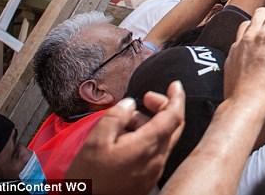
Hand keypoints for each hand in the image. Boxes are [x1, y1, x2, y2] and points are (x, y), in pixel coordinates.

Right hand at [66, 82, 185, 192]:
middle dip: (164, 107)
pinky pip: (156, 152)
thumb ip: (116, 117)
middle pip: (173, 127)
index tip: (175, 85)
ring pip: (163, 139)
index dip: (177, 97)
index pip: (174, 116)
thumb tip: (130, 104)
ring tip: (127, 121)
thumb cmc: (88, 179)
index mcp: (147, 147)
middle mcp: (157, 160)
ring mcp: (154, 171)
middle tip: (147, 99)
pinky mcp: (148, 179)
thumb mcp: (95, 141)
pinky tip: (127, 138)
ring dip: (151, 124)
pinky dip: (147, 139)